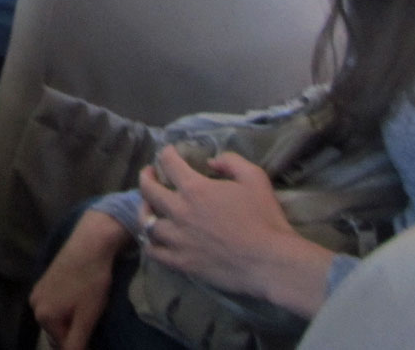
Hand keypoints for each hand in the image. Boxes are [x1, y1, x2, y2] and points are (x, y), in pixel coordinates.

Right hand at [31, 209, 129, 349]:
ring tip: (90, 305)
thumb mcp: (86, 318)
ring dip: (71, 317)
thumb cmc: (90, 282)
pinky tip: (82, 294)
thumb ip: (76, 343)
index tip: (96, 329)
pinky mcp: (45, 278)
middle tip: (94, 317)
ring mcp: (38, 289)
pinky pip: (55, 302)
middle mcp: (34, 304)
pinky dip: (67, 305)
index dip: (82, 341)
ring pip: (57, 316)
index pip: (63, 344)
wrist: (90, 243)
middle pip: (57, 330)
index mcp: (43, 316)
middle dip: (74, 329)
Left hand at [137, 145, 334, 318]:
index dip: (165, 153)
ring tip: (149, 207)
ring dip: (145, 210)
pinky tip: (153, 239)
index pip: (169, 163)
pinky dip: (150, 243)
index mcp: (195, 189)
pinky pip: (154, 252)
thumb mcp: (254, 177)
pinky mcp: (181, 262)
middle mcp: (179, 212)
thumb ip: (231, 162)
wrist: (270, 262)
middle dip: (146, 177)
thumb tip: (211, 161)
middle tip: (149, 174)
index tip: (167, 152)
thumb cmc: (264, 218)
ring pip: (147, 223)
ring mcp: (177, 239)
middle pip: (148, 190)